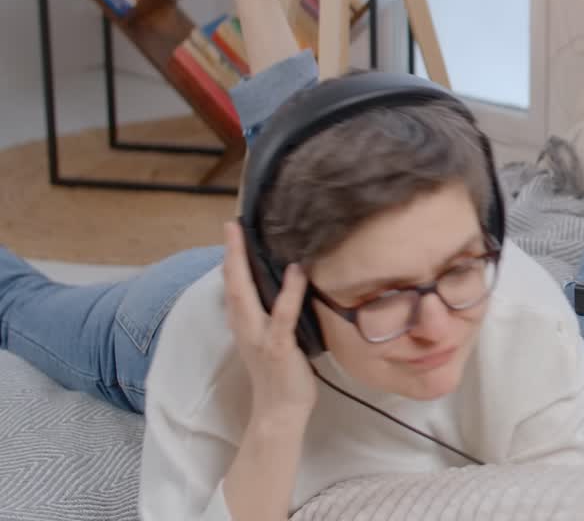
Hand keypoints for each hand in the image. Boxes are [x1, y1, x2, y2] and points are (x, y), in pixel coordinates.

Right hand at [221, 221, 316, 418]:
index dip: (232, 260)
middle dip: (231, 254)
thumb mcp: (274, 339)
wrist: (280, 412)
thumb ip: (273, 316)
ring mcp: (260, 337)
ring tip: (248, 238)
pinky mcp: (278, 347)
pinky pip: (282, 315)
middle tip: (231, 225)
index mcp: (245, 325)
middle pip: (233, 284)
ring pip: (246, 295)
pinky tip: (296, 271)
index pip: (234, 286)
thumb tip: (285, 288)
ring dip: (245, 266)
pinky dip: (289, 292)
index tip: (232, 232)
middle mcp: (246, 327)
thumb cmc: (283, 375)